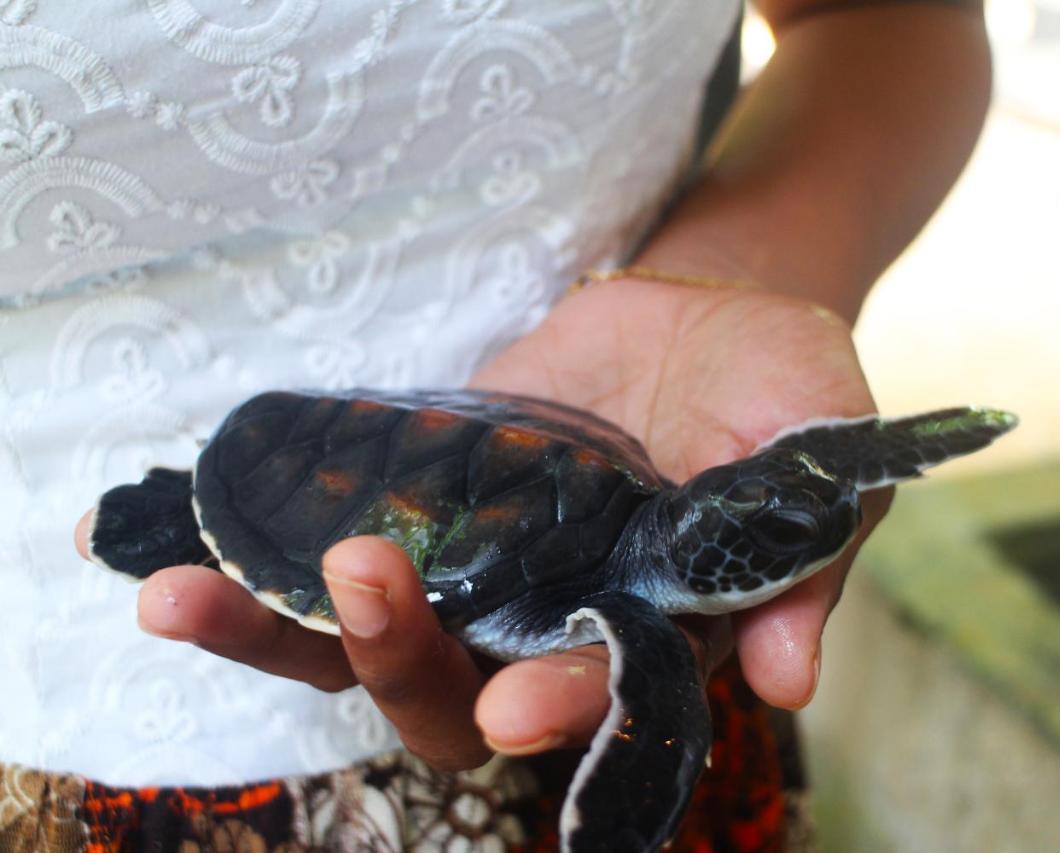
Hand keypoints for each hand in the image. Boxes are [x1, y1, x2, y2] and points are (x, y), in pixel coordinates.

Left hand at [74, 278, 886, 769]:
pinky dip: (248, 564)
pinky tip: (166, 554)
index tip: (515, 705)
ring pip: (358, 645)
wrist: (704, 313)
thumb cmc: (776, 383)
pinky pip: (321, 555)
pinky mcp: (417, 505)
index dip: (560, 705)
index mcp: (650, 632)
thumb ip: (803, 555)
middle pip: (449, 690)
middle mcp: (549, 623)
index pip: (598, 694)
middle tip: (364, 581)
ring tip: (180, 599)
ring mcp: (472, 568)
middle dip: (396, 658)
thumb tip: (791, 674)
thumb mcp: (814, 444)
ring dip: (275, 634)